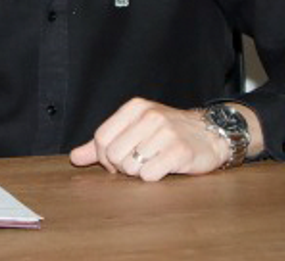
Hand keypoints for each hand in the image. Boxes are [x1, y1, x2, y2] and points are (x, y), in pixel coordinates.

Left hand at [68, 98, 229, 181]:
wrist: (210, 134)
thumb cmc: (167, 133)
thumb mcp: (134, 130)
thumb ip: (101, 144)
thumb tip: (74, 158)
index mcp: (135, 108)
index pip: (100, 137)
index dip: (103, 156)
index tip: (116, 160)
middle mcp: (150, 116)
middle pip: (113, 154)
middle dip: (122, 166)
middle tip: (138, 162)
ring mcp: (166, 132)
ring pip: (130, 167)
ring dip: (139, 172)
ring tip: (153, 162)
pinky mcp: (180, 151)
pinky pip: (149, 175)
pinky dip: (153, 177)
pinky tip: (164, 168)